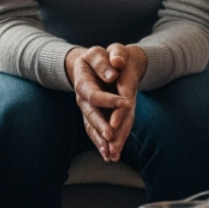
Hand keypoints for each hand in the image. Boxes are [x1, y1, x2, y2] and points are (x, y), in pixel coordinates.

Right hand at [66, 45, 140, 161]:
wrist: (87, 65)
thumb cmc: (96, 57)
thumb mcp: (98, 52)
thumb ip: (105, 60)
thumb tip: (115, 68)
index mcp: (83, 82)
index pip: (95, 94)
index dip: (109, 100)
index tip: (126, 103)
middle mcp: (82, 99)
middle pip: (91, 115)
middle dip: (101, 126)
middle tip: (112, 136)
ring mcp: (86, 109)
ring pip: (92, 127)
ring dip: (101, 141)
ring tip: (111, 154)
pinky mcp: (92, 116)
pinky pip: (94, 131)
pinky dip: (101, 143)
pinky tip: (109, 155)